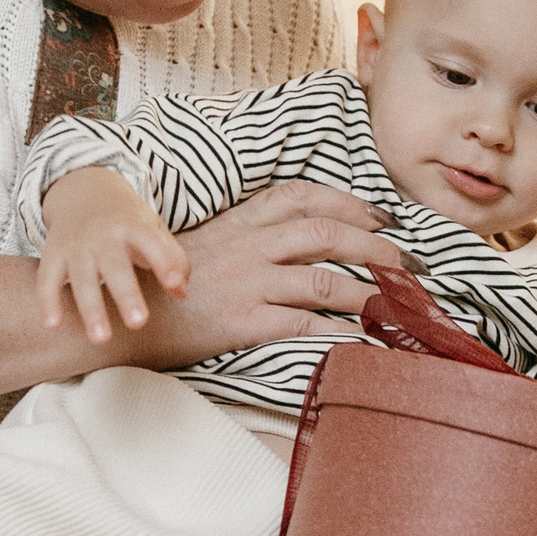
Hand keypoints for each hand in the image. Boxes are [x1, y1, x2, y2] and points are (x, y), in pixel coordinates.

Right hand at [36, 167, 188, 345]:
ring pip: (82, 278)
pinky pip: (48, 279)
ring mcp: (76, 245)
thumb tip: (182, 292)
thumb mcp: (153, 229)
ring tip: (100, 339)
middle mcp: (104, 235)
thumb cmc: (128, 221)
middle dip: (126, 294)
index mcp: (134, 225)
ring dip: (90, 308)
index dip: (165, 261)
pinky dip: (47, 301)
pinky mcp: (53, 254)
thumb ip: (172, 258)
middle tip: (139, 323)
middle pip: (115, 266)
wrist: (83, 190)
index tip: (175, 283)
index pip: (152, 242)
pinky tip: (51, 325)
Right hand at [128, 181, 405, 368]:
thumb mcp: (208, 247)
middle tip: (407, 264)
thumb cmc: (167, 286)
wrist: (129, 318)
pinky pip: (304, 324)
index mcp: (240, 222)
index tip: (382, 215)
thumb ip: (250, 239)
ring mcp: (247, 284)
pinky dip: (340, 331)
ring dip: (369, 292)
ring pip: (324, 280)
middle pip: (326, 234)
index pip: (302, 197)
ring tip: (396, 304)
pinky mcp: (242, 321)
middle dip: (376, 246)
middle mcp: (249, 247)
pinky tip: (363, 338)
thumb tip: (299, 245)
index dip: (349, 202)